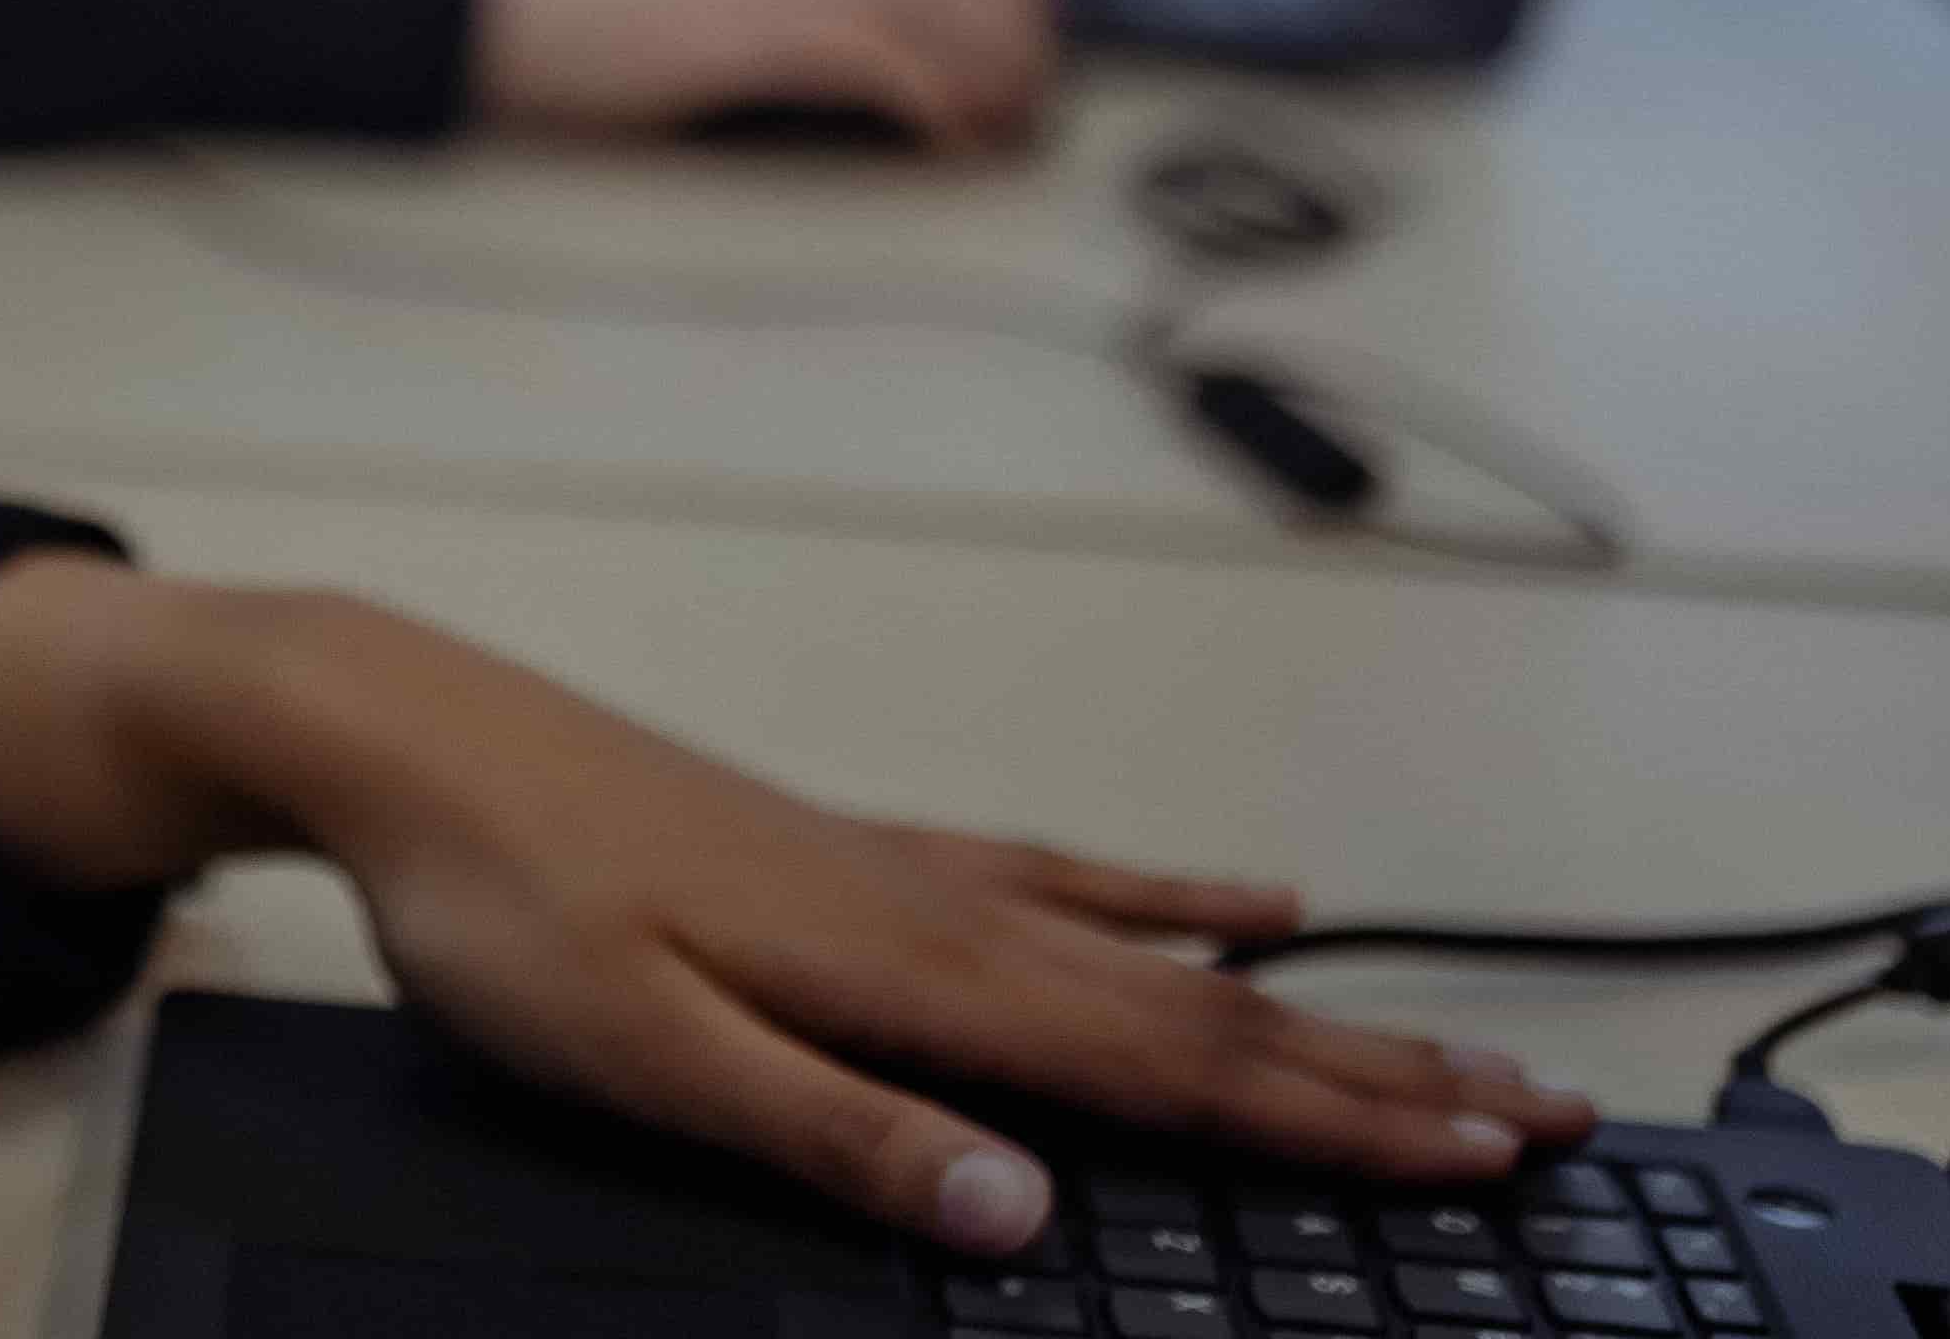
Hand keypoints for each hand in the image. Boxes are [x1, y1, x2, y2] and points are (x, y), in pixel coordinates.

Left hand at [0, 560, 1594, 1252]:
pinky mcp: (853, 848)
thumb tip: (1022, 1216)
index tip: (1495, 1158)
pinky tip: (1240, 901)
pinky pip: (1059, 882)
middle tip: (1548, 1121)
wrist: (402, 733)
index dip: (1341, 1124)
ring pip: (1155, 955)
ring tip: (1443, 1044)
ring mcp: (905, 869)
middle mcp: (936, 911)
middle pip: (1205, 1013)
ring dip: (1310, 1009)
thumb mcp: (649, 1055)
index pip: (1173, 1072)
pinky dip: (1168, 902)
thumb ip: (840, 1136)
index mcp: (907, 976)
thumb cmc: (499, 901)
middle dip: (1382, 1076)